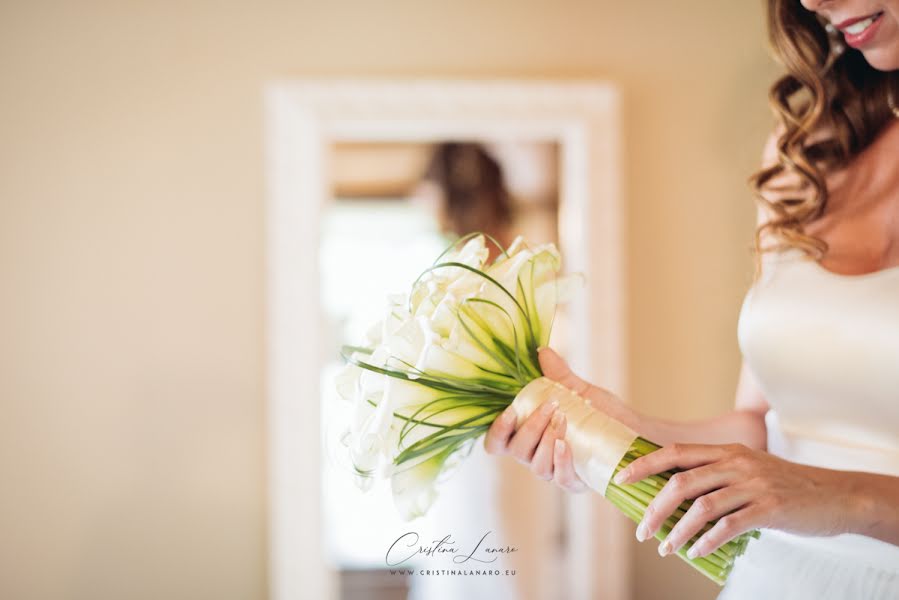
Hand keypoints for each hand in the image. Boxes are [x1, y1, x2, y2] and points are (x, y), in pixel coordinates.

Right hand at [484, 347, 616, 492]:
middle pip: (515, 450)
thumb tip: (542, 351)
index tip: (509, 412)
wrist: (632, 432)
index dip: (497, 430)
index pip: (497, 442)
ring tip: (563, 419)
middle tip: (551, 405)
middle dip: (531, 425)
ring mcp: (553, 471)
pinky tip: (565, 443)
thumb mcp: (578, 391)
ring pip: (536, 464)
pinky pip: (559, 477)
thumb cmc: (600, 413)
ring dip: (546, 439)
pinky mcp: (572, 482)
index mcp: (527, 436)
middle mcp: (534, 456)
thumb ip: (558, 375)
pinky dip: (560, 459)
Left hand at [614, 442, 857, 558]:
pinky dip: (707, 541)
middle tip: (642, 530)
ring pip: (702, 507)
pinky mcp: (769, 508)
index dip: (645, 465)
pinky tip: (696, 552)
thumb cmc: (785, 485)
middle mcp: (736, 463)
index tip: (622, 479)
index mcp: (727, 451)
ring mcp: (753, 485)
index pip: (675, 452)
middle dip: (655, 508)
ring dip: (678, 531)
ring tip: (666, 548)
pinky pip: (729, 527)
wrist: (835, 495)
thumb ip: (716, 475)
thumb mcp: (748, 470)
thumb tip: (674, 495)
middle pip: (681, 482)